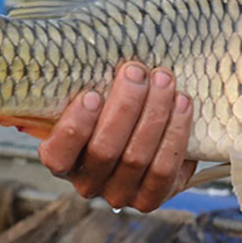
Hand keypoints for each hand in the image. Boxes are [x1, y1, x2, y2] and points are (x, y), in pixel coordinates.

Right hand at [37, 62, 196, 211]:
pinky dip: (176, 133)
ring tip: (164, 80)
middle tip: (138, 71)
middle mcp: (88, 183)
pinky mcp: (154, 197)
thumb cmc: (110, 105)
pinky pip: (166, 169)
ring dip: (154, 114)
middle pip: (105, 150)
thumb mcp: (90, 95)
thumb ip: (84, 83)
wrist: (144, 131)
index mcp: (62, 161)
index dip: (77, 126)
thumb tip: (86, 45)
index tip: (92, 94)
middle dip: (125, 106)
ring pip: (138, 158)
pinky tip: (182, 103)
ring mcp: (121, 194)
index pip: (59, 153)